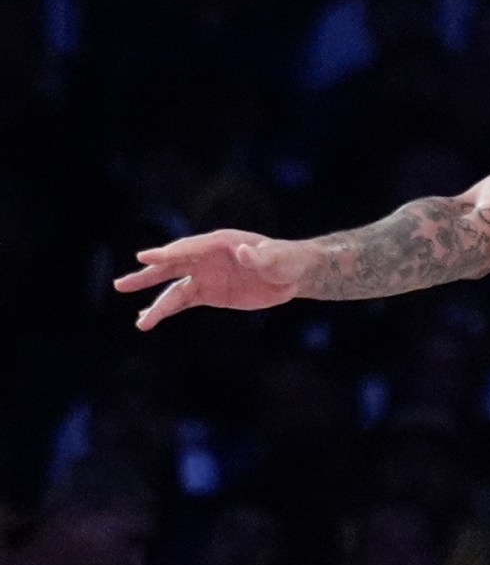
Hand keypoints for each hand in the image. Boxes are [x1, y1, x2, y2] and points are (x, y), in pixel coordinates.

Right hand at [114, 228, 303, 328]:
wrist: (292, 275)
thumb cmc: (286, 260)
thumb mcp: (277, 257)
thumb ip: (260, 256)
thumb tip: (245, 252)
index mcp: (219, 242)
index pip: (187, 248)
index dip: (166, 253)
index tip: (144, 257)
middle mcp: (205, 257)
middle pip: (170, 266)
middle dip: (147, 275)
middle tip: (121, 285)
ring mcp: (205, 276)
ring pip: (174, 290)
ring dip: (156, 304)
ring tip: (140, 322)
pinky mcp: (209, 293)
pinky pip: (183, 301)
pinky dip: (166, 309)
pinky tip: (148, 318)